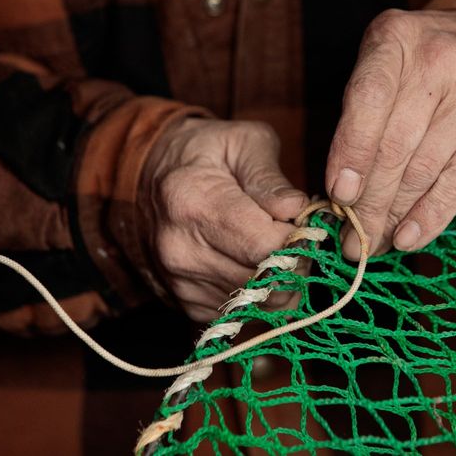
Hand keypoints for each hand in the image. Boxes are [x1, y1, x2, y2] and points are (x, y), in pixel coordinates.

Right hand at [140, 118, 307, 321]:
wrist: (152, 177)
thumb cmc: (205, 152)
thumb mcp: (243, 141)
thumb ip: (271, 177)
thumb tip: (297, 210)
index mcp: (193, 204)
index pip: (265, 246)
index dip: (299, 237)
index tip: (303, 220)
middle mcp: (181, 251)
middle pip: (266, 281)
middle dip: (296, 260)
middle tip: (295, 234)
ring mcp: (181, 283)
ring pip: (262, 305)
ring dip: (281, 279)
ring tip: (273, 245)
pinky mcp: (188, 305)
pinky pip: (246, 314)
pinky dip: (262, 294)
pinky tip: (254, 262)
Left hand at [326, 10, 455, 259]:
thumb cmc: (432, 69)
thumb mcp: (392, 67)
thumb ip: (363, 115)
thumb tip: (342, 193)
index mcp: (395, 38)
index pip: (366, 101)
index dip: (350, 153)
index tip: (338, 195)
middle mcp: (438, 58)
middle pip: (394, 145)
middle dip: (367, 202)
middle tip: (350, 238)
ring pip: (423, 169)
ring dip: (392, 216)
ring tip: (372, 244)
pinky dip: (430, 216)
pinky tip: (408, 238)